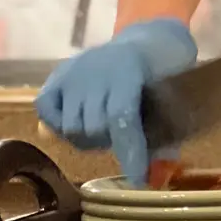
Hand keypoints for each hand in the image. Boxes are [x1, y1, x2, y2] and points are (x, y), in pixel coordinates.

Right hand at [36, 18, 196, 186]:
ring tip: (104, 129)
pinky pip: (46, 114)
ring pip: (71, 128)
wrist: (142, 42)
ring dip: (87, 138)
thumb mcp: (173, 91)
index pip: (122, 117)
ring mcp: (72, 72)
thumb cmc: (162, 72)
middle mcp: (95, 69)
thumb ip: (168, 127)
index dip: (129, 150)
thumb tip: (159, 169)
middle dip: (109, 143)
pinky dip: (58, 127)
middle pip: (94, 128)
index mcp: (129, 69)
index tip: (137, 178)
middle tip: (121, 138)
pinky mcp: (55, 76)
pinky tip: (79, 122)